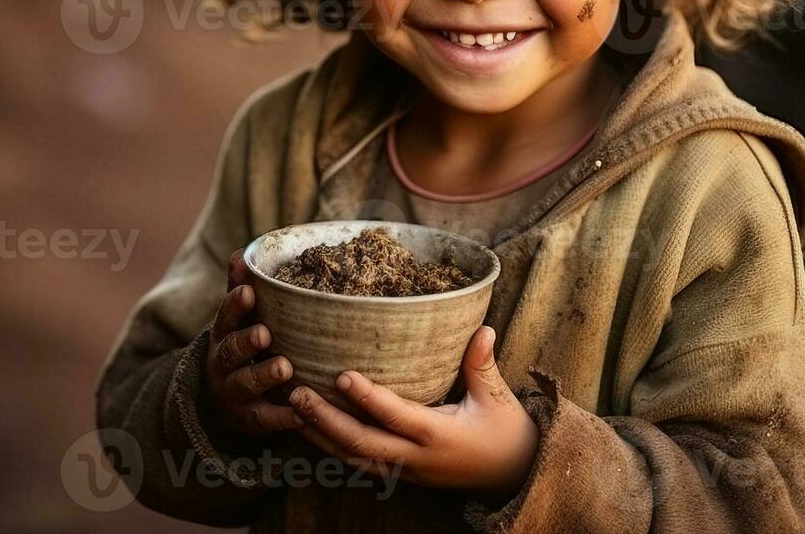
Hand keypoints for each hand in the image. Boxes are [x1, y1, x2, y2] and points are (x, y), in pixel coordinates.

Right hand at [201, 248, 302, 436]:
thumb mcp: (236, 319)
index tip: (248, 291)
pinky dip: (283, 417)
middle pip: (230, 351)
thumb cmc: (240, 347)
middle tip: (265, 333)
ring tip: (285, 368)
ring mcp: (235, 392)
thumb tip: (240, 253)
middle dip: (246, 341)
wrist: (222, 401)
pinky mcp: (251, 418)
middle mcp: (224, 363)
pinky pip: (266, 419)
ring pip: (246, 384)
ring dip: (264, 375)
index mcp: (224, 334)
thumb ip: (238, 288)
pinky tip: (301, 413)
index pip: (225, 317)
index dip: (235, 305)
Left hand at [289, 325, 538, 495]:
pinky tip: (310, 429)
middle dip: (326, 421)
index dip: (369, 398)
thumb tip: (482, 327)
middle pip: (363, 444)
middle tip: (296, 395)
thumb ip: (482, 364)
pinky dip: (333, 447)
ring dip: (321, 436)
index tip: (341, 375)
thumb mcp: (498, 397)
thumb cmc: (506, 432)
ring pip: (354, 458)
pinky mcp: (401, 473)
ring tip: (290, 410)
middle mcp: (417, 459)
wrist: (514, 476)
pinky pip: (361, 463)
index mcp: (440, 436)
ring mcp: (406, 471)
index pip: (397, 416)